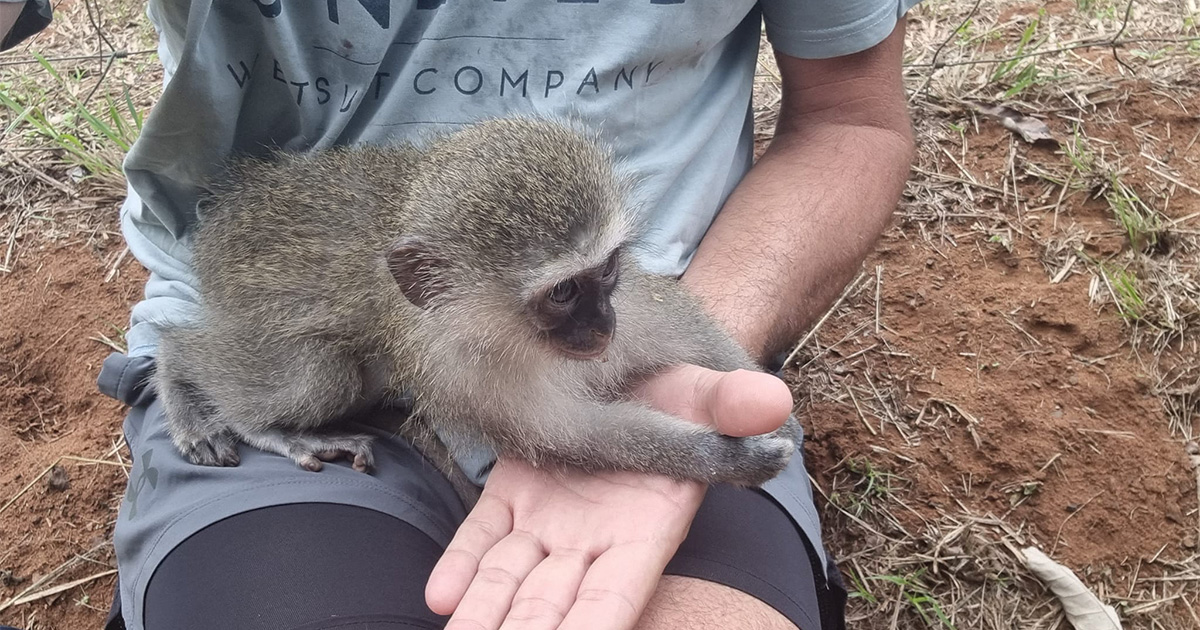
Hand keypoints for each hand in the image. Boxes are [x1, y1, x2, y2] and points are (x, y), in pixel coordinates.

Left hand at [425, 364, 792, 629]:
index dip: (592, 626)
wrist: (638, 368)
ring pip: (510, 581)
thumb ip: (734, 407)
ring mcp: (548, 520)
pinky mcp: (513, 492)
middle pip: (552, 605)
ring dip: (485, 617)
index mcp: (646, 529)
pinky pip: (483, 535)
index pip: (614, 594)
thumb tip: (776, 404)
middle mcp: (593, 539)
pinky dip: (462, 565)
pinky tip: (440, 594)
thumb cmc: (683, 393)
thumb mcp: (709, 396)